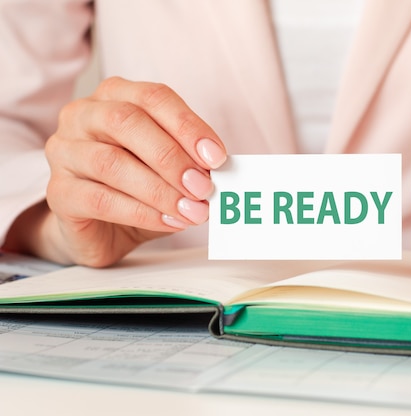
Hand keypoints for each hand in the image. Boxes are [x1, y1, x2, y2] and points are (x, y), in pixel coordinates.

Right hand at [24, 77, 225, 266]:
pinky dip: (142, 212)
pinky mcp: (58, 192)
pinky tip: (169, 221)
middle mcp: (83, 116)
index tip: (217, 157)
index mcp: (115, 96)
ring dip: (160, 189)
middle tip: (203, 187)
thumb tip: (217, 170)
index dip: (188, 126)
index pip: (153, 97)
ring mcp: (65, 152)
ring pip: (111, 162)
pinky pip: (100, 199)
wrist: (103, 228)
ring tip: (192, 210)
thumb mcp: (170, 167)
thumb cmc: (140, 187)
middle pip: (127, 122)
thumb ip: (190, 160)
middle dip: (172, 157)